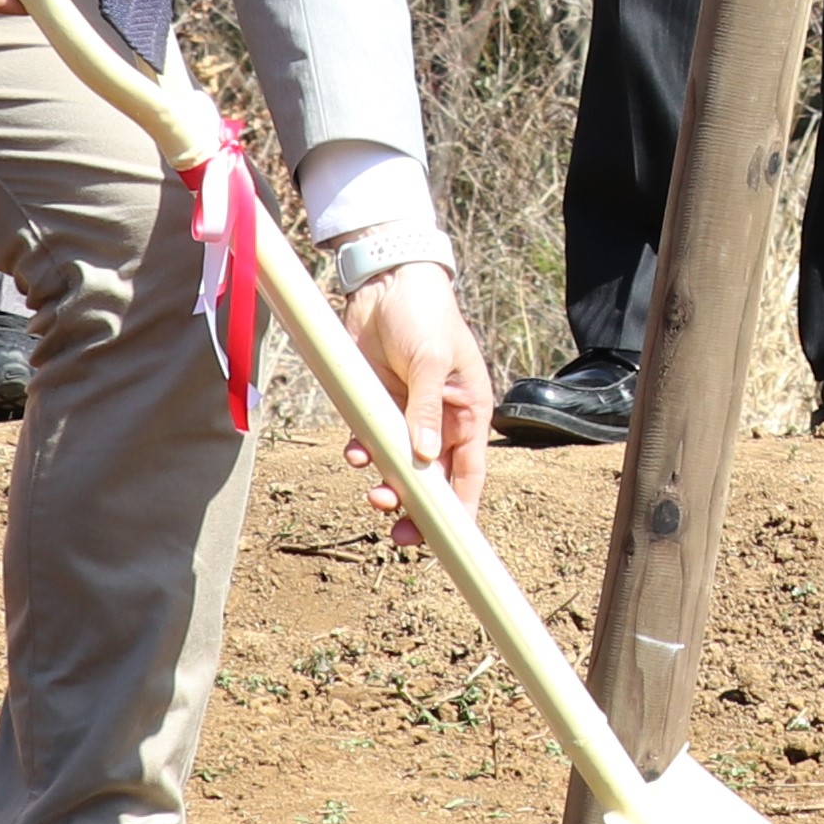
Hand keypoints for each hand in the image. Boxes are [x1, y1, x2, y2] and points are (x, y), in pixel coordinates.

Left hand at [342, 260, 491, 538]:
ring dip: (386, 486)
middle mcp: (439, 421)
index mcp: (468, 412)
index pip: (470, 473)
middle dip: (417, 508)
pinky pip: (370, 444)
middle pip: (432, 481)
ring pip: (398, 469)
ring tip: (372, 493)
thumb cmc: (423, 315)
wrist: (384, 283)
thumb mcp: (430, 359)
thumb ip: (424, 408)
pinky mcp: (376, 407)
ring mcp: (406, 416)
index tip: (450, 541)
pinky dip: (362, 455)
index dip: (462, 510)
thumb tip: (424, 457)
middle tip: (397, 529)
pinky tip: (353, 453)